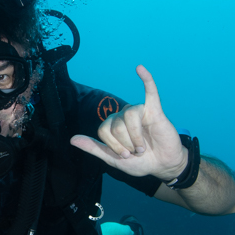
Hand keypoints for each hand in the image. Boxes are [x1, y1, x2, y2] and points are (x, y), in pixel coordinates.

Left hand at [70, 65, 187, 180]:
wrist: (162, 166)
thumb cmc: (139, 161)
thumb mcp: (112, 159)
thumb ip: (93, 148)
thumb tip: (72, 139)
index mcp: (113, 124)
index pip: (103, 130)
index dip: (113, 146)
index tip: (125, 156)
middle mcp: (124, 114)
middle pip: (116, 125)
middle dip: (126, 144)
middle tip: (137, 151)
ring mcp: (139, 111)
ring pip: (129, 117)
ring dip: (135, 138)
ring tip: (143, 147)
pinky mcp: (155, 110)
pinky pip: (150, 91)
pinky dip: (146, 79)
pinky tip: (140, 69)